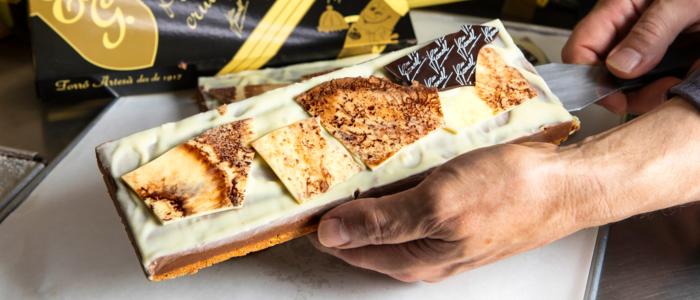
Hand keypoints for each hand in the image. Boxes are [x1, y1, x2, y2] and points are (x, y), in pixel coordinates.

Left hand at [307, 143, 595, 281]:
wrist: (566, 183)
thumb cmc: (513, 194)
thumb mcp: (438, 205)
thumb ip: (382, 221)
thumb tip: (333, 234)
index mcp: (414, 259)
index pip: (347, 247)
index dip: (323, 221)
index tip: (308, 194)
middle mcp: (425, 251)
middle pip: (367, 232)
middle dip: (345, 206)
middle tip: (330, 171)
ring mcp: (441, 232)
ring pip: (390, 214)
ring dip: (372, 192)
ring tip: (359, 163)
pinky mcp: (456, 212)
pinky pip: (414, 199)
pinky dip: (399, 183)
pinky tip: (399, 164)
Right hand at [562, 0, 699, 114]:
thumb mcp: (682, 3)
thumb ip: (650, 32)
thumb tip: (618, 67)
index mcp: (619, 9)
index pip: (580, 49)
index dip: (588, 76)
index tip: (614, 97)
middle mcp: (628, 31)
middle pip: (603, 73)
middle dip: (627, 92)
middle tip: (659, 92)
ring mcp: (647, 47)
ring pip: (630, 85)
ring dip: (651, 94)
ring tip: (678, 83)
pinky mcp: (669, 59)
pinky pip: (656, 83)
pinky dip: (667, 90)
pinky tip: (683, 81)